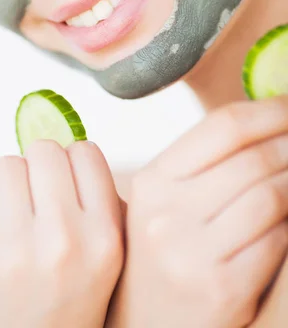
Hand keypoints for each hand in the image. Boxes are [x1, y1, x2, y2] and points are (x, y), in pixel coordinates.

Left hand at [0, 141, 123, 327]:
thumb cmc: (57, 320)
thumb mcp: (103, 267)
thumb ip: (96, 210)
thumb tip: (69, 153)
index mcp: (105, 240)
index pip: (86, 153)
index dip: (70, 164)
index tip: (62, 179)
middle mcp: (64, 240)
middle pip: (44, 150)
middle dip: (36, 170)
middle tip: (30, 202)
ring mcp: (15, 247)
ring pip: (5, 164)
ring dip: (3, 188)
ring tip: (7, 224)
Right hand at [106, 97, 287, 327]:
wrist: (143, 322)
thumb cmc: (163, 249)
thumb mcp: (163, 199)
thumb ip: (203, 161)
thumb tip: (265, 121)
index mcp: (153, 180)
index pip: (222, 127)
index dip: (268, 110)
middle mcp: (167, 213)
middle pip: (253, 159)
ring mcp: (192, 254)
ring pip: (272, 196)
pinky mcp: (223, 289)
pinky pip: (278, 241)